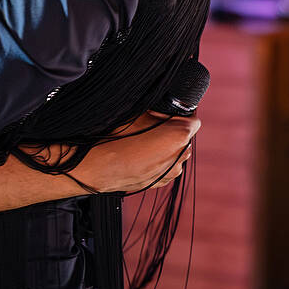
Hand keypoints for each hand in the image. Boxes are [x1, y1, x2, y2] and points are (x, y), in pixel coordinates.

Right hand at [72, 111, 200, 193]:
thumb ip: (159, 108)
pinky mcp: (159, 183)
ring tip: (143, 139)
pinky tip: (139, 153)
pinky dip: (158, 158)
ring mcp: (170, 173)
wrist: (95, 167)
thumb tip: (164, 105)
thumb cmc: (114, 139)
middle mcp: (180, 157)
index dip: (180, 112)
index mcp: (179, 137)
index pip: (193, 119)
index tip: (167, 110)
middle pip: (185, 136)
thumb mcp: (138, 111)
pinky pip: (166, 165)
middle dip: (173, 128)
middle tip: (153, 122)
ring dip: (166, 145)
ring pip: (175, 152)